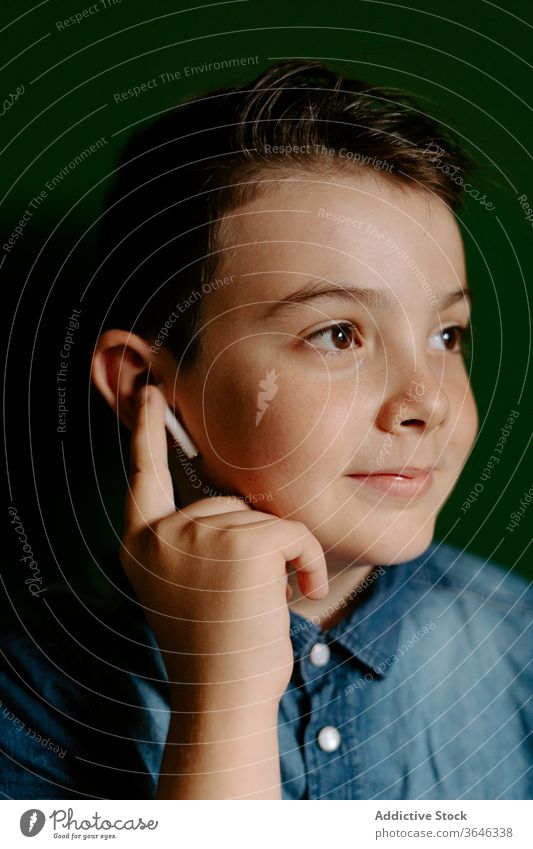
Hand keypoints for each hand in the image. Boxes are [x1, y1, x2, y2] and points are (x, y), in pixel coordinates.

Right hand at [120, 384, 328, 709]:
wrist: (225, 700)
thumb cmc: (217, 648)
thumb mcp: (191, 585)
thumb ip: (197, 540)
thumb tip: (237, 505)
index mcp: (142, 544)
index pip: (144, 476)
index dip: (148, 433)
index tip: (150, 393)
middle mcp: (162, 534)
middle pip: (226, 503)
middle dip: (252, 542)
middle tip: (247, 598)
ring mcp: (198, 535)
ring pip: (264, 519)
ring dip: (282, 559)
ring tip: (267, 603)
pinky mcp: (240, 543)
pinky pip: (293, 532)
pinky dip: (308, 563)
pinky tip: (300, 593)